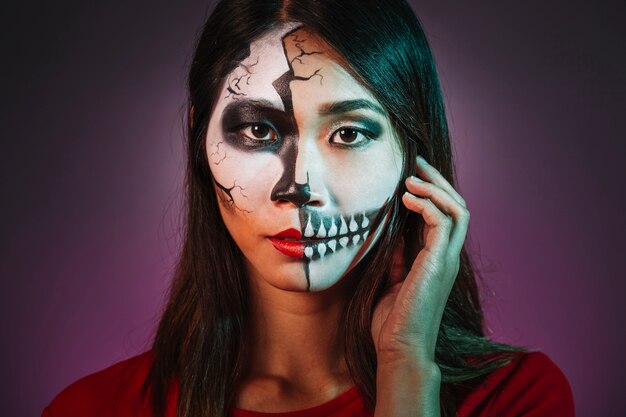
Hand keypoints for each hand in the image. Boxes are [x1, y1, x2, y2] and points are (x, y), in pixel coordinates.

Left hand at [371, 155, 469, 366]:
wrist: (399, 348)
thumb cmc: (394, 321)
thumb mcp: (394, 281)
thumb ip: (399, 258)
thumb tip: (394, 236)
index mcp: (438, 260)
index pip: (446, 216)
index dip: (433, 192)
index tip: (411, 175)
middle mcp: (448, 257)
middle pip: (457, 206)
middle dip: (438, 181)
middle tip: (416, 164)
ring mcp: (446, 260)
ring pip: (457, 209)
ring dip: (434, 188)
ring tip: (410, 178)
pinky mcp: (438, 263)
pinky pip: (443, 222)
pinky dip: (427, 204)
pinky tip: (406, 198)